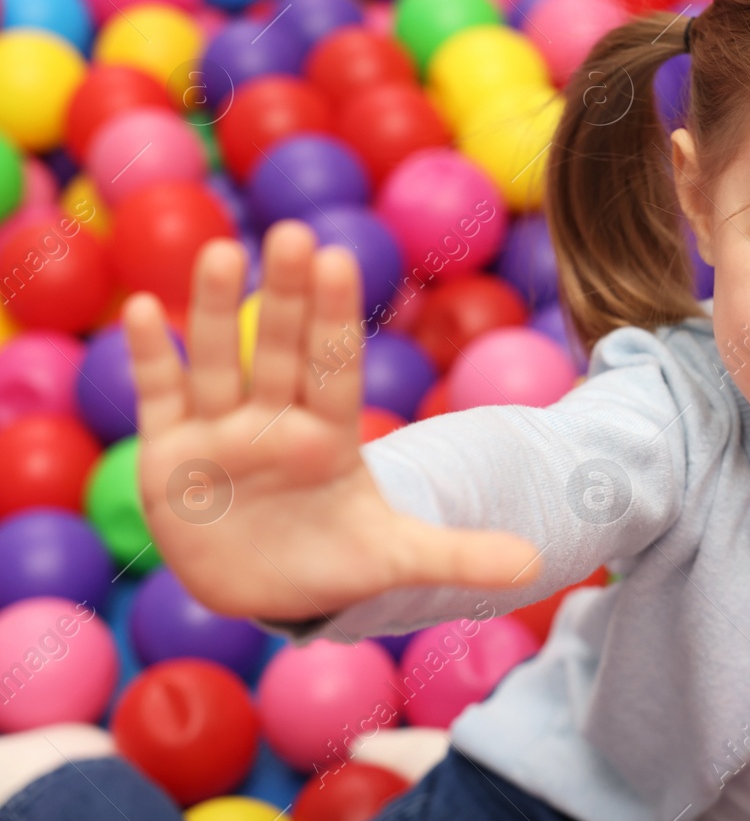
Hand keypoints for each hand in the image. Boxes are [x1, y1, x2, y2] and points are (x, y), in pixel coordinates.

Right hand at [123, 219, 541, 622]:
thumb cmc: (333, 558)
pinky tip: (143, 311)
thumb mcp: (397, 560)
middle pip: (280, 350)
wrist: (265, 587)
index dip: (334, 319)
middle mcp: (275, 421)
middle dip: (284, 295)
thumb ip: (460, 555)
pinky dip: (150, 358)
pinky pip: (160, 397)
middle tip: (293, 233)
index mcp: (331, 436)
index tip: (338, 258)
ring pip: (218, 362)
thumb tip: (536, 565)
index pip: (335, 367)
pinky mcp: (171, 454)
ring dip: (213, 310)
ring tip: (218, 250)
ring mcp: (221, 433)